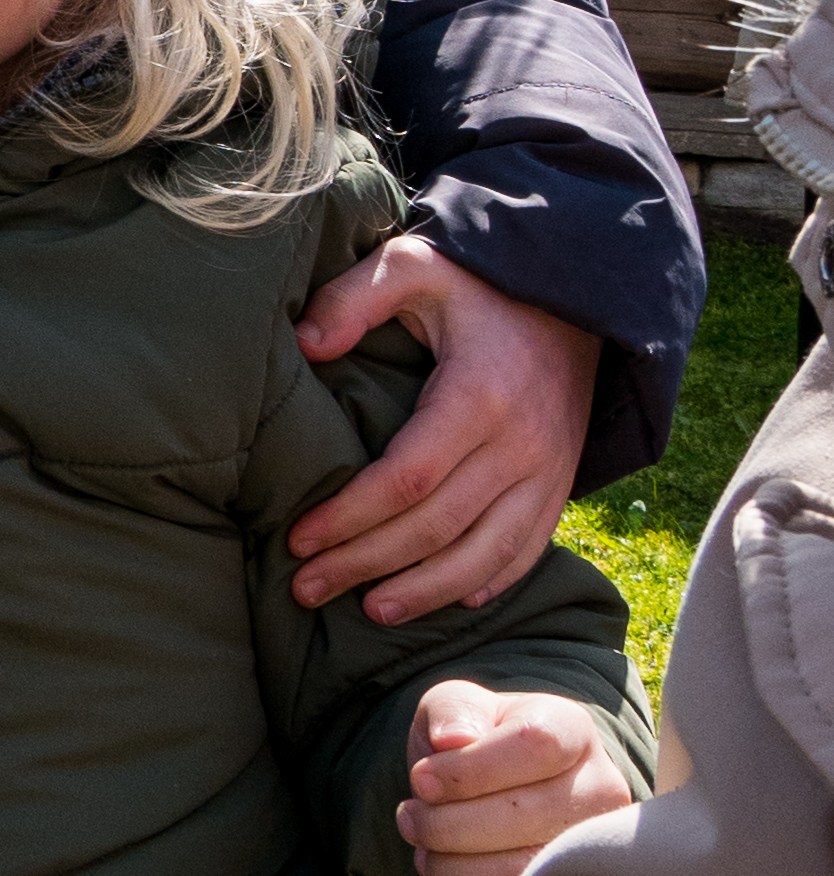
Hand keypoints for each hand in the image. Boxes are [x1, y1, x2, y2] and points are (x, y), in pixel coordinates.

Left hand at [288, 241, 600, 623]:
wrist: (575, 295)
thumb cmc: (477, 283)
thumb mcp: (414, 265)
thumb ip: (355, 296)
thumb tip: (305, 345)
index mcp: (477, 395)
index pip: (406, 479)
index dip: (350, 516)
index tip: (299, 539)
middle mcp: (520, 444)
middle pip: (437, 527)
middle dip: (367, 564)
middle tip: (307, 588)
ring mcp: (549, 470)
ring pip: (486, 554)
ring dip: (426, 591)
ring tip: (369, 611)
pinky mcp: (562, 482)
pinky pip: (529, 548)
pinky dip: (489, 582)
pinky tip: (449, 602)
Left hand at [398, 679, 629, 875]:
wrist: (487, 797)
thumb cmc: (472, 744)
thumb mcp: (454, 708)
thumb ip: (453, 710)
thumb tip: (453, 739)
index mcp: (571, 730)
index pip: (534, 745)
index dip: (468, 769)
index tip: (421, 779)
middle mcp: (600, 789)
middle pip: (524, 815)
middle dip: (446, 824)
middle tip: (410, 820)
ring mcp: (594, 850)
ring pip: (520, 872)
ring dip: (452, 866)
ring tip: (425, 849)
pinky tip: (455, 875)